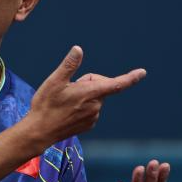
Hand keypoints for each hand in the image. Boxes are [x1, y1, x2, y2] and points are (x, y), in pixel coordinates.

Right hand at [26, 46, 145, 146]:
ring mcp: (93, 117)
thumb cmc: (46, 105)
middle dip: (86, 83)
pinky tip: (66, 111)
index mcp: (90, 93)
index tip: (142, 72)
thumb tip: (78, 49)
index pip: (116, 84)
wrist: (39, 132)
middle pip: (98, 86)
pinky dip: (81, 106)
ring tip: (64, 102)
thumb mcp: (54, 81)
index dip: (131, 77)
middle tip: (66, 89)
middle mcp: (96, 106)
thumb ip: (69, 65)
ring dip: (83, 95)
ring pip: (93, 98)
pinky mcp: (88, 125)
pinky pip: (90, 109)